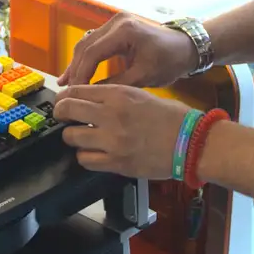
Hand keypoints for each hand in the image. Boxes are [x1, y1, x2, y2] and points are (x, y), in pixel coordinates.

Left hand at [54, 84, 191, 176]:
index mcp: (119, 94)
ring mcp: (112, 141)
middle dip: (61, 114)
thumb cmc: (172, 118)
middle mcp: (111, 115)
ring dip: (73, 136)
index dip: (64, 97)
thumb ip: (114, 96)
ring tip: (82, 136)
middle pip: (67, 110)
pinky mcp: (116, 163)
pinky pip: (85, 159)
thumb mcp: (141, 95)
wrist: (192, 142)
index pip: (76, 90)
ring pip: (71, 136)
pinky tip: (93, 153)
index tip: (63, 101)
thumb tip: (89, 99)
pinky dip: (85, 156)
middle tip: (64, 118)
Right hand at [59, 13, 198, 87]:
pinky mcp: (116, 27)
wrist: (185, 47)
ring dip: (77, 63)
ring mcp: (115, 22)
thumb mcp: (143, 76)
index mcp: (125, 30)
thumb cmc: (170, 61)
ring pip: (86, 43)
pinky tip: (75, 72)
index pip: (92, 52)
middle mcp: (116, 21)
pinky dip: (86, 58)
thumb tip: (90, 95)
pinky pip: (94, 42)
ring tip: (66, 83)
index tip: (74, 92)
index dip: (81, 73)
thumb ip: (115, 84)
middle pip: (85, 46)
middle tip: (66, 91)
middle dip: (75, 69)